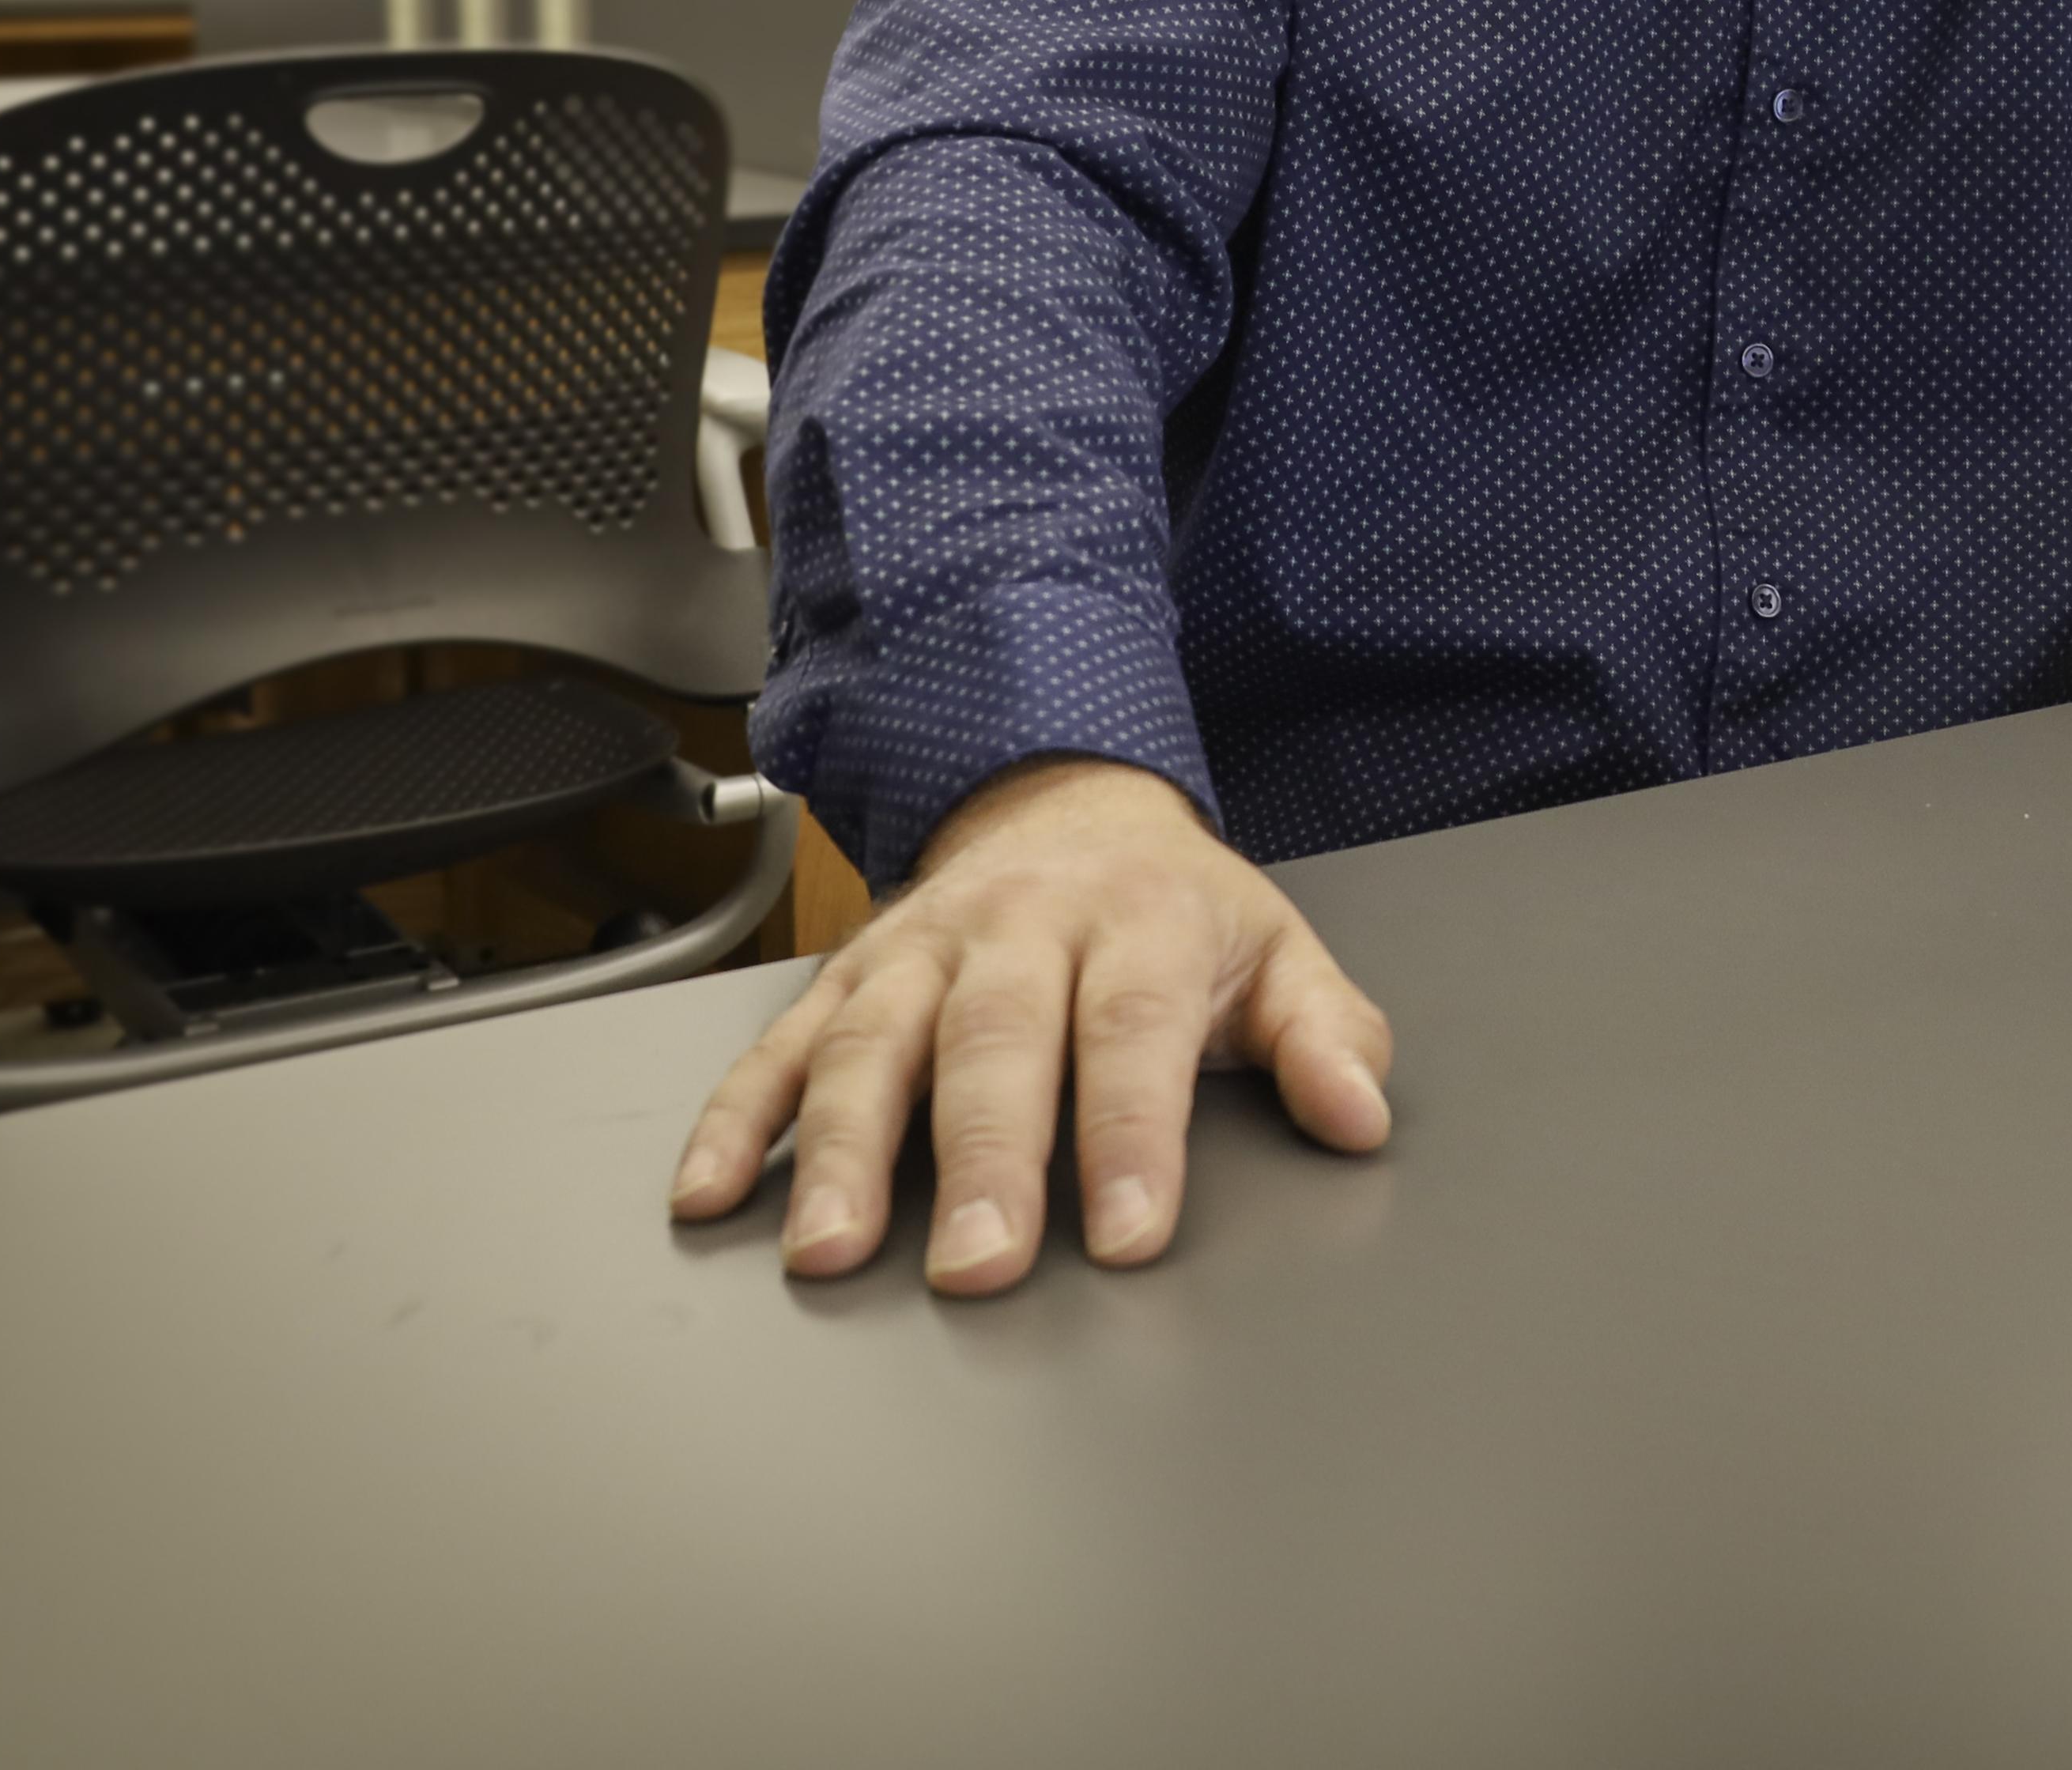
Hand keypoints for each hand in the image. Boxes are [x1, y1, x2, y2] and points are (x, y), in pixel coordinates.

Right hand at [666, 755, 1393, 1292]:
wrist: (1069, 805)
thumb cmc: (1175, 911)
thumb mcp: (1276, 952)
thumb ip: (1326, 1035)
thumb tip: (1361, 1114)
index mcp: (1135, 921)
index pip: (1132, 1032)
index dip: (1132, 1136)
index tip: (1132, 1235)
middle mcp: (1017, 928)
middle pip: (994, 1044)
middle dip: (983, 1161)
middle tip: (979, 1266)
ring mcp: (919, 949)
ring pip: (871, 1045)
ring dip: (839, 1153)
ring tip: (830, 1252)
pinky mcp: (846, 973)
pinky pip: (778, 1043)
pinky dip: (735, 1119)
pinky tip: (710, 1193)